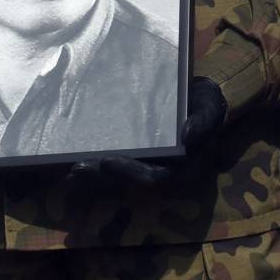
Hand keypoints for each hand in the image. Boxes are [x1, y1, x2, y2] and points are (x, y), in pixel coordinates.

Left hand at [68, 77, 229, 187]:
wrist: (199, 99)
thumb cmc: (204, 104)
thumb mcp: (210, 108)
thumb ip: (203, 122)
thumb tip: (188, 136)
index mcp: (180, 165)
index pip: (153, 176)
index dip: (129, 173)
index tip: (106, 161)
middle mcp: (160, 169)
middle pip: (128, 180)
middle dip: (102, 177)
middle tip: (77, 168)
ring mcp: (146, 163)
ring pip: (118, 174)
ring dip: (94, 174)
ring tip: (70, 168)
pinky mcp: (135, 154)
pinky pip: (114, 161)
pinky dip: (94, 162)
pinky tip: (73, 157)